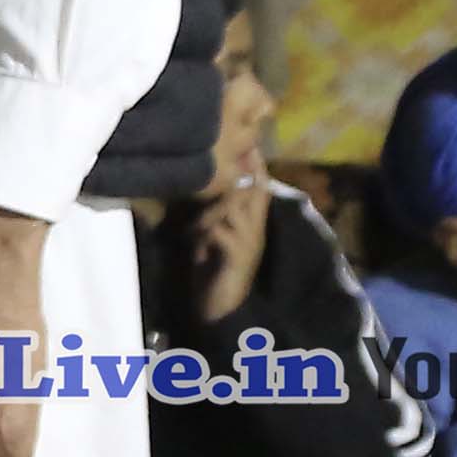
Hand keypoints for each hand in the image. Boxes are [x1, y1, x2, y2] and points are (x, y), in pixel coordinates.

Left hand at [186, 173, 273, 325]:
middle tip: (230, 159)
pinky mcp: (237, 259)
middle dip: (240, 175)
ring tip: (196, 226)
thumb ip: (216, 216)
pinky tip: (197, 245)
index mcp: (253, 226)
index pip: (260, 191)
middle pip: (253, 193)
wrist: (219, 310)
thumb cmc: (213, 272)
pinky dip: (205, 232)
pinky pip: (221, 232)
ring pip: (233, 209)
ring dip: (212, 210)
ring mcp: (249, 245)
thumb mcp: (213, 238)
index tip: (251, 146)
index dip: (257, 169)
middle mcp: (256, 232)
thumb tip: (206, 189)